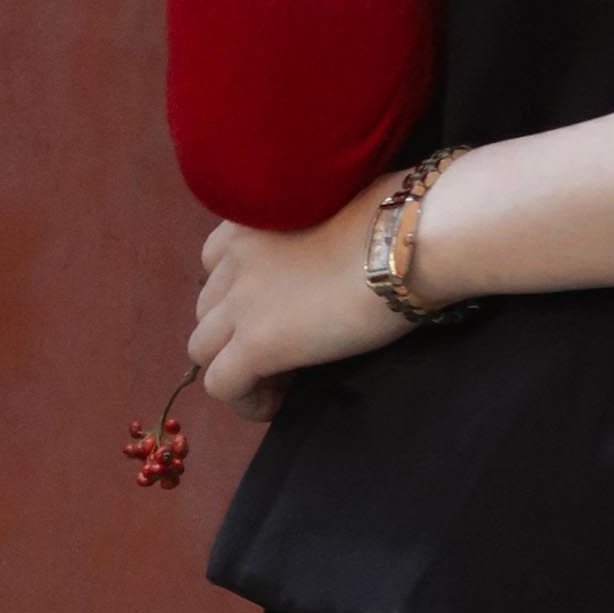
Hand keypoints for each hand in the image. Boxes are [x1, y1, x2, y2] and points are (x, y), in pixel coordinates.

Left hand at [188, 172, 419, 422]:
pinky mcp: (256, 343)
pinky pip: (221, 385)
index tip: (282, 311)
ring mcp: (240, 301)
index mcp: (254, 217)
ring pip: (202, 349)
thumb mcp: (334, 210)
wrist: (411, 239)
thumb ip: (309, 235)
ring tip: (283, 376)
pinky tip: (281, 402)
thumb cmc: (398, 218)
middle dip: (238, 332)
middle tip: (288, 348)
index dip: (243, 293)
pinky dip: (245, 399)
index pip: (216, 262)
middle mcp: (235, 255)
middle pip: (207, 309)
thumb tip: (327, 259)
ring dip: (236, 365)